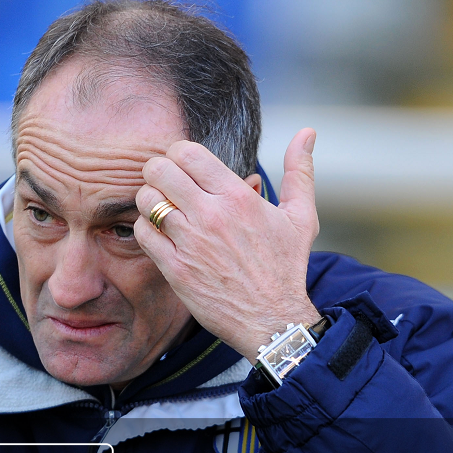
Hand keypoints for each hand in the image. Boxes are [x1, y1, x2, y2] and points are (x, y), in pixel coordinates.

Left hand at [134, 129, 320, 359]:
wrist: (273, 320)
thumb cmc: (287, 268)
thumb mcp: (301, 217)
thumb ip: (299, 171)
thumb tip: (307, 132)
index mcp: (238, 197)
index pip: (187, 152)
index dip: (179, 154)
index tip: (185, 168)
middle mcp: (212, 216)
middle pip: (159, 169)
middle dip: (158, 172)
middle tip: (167, 185)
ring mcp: (191, 243)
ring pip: (147, 200)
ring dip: (151, 200)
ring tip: (164, 210)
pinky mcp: (176, 269)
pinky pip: (144, 233)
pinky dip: (148, 229)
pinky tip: (162, 235)